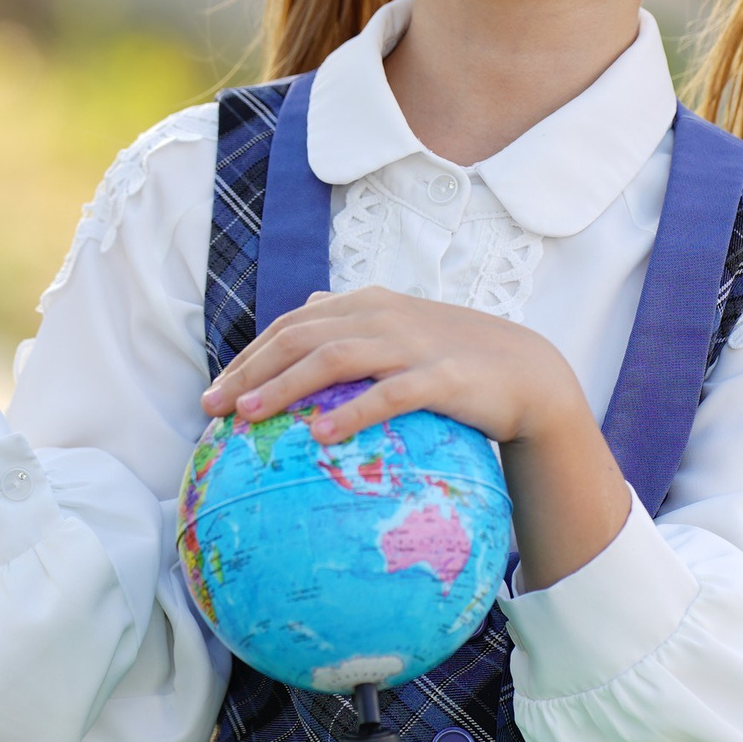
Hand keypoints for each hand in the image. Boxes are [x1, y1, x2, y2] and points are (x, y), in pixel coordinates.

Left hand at [200, 287, 630, 589]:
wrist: (528, 374)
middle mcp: (383, 316)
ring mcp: (412, 344)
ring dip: (285, 386)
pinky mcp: (441, 378)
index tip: (215, 392)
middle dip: (251, 371)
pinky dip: (352, 413)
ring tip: (249, 416)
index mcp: (367, 305)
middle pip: (300, 338)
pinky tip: (321, 436)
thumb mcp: (399, 331)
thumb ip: (352, 323)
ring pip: (333, 358)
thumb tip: (305, 315)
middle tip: (213, 408)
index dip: (249, 356)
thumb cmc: (455, 360)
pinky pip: (389, 395)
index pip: (292, 326)